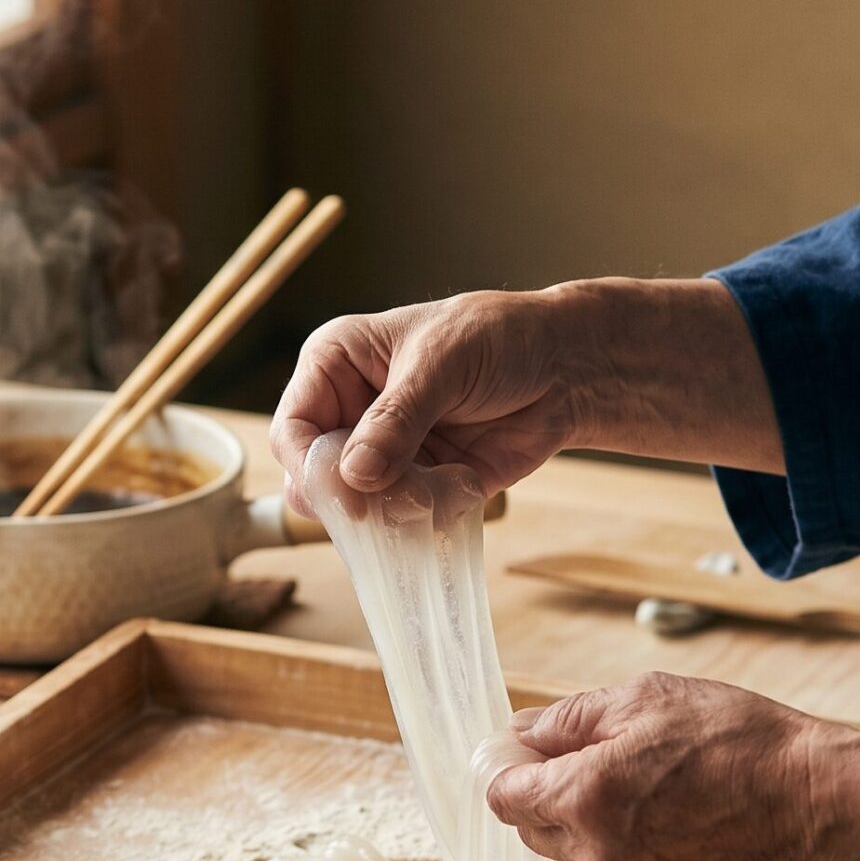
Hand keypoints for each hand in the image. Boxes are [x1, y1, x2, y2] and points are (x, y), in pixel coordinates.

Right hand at [270, 290, 589, 512]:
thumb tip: (353, 475)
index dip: (308, 464)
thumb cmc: (497, 338)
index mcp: (337, 365)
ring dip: (388, 515)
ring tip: (427, 499)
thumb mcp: (441, 364)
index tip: (343, 491)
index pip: (294, 427)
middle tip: (382, 508)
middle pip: (317, 478)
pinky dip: (422, 522)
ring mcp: (385, 455)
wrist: (565, 366)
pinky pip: (403, 521)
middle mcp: (352, 413)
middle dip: (347, 498)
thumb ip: (396, 419)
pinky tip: (452, 499)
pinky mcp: (421, 486)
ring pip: (358, 508)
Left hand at [483, 672, 859, 860]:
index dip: (505, 766)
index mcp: (584, 797)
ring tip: (629, 780)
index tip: (524, 746)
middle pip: (530, 830)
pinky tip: (658, 812)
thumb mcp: (644, 699)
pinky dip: (619, 845)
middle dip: (541, 791)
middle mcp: (599, 852)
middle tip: (582, 752)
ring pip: (572, 856)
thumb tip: (521, 734)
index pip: (502, 796)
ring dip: (579, 821)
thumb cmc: (734, 738)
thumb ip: (570, 720)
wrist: (811, 795)